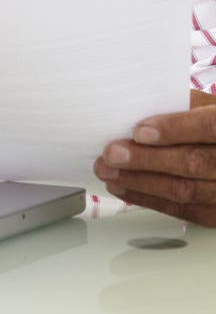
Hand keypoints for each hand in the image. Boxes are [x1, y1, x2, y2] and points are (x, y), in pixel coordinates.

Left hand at [94, 91, 215, 225]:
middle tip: (112, 154)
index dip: (174, 129)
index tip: (140, 131)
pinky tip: (124, 188)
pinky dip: (149, 199)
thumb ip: (181, 103)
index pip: (207, 127)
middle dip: (147, 160)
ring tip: (109, 172)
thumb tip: (138, 104)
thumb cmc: (215, 125)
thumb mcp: (208, 106)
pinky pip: (182, 210)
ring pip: (185, 191)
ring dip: (140, 182)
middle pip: (193, 163)